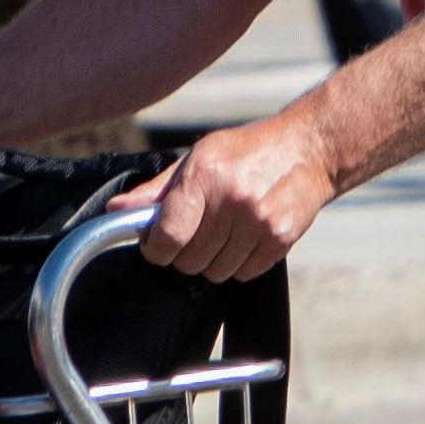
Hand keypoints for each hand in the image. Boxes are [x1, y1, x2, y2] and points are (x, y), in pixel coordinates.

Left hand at [141, 110, 337, 283]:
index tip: (157, 245)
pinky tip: (243, 238)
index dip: (155, 249)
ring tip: (222, 233)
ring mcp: (259, 222)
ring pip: (215, 272)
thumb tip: (116, 210)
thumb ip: (156, 191)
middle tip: (193, 234)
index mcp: (204, 176)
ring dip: (212, 261)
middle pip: (189, 260)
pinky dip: (238, 264)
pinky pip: (243, 274)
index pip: (167, 236)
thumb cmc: (246, 151)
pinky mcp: (280, 240)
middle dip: (183, 254)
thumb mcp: (198, 158)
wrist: (308, 149)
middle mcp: (232, 201)